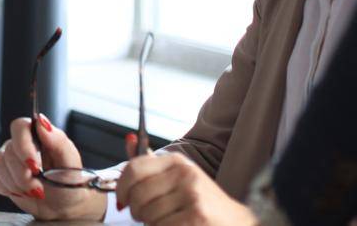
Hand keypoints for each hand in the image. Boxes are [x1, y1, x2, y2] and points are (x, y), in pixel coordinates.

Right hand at [0, 114, 107, 220]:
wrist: (64, 207)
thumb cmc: (70, 183)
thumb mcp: (71, 163)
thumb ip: (58, 140)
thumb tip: (42, 122)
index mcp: (38, 135)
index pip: (19, 127)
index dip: (23, 147)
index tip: (34, 167)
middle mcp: (20, 143)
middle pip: (8, 152)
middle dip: (23, 176)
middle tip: (39, 188)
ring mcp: (8, 157)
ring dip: (16, 184)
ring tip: (33, 191)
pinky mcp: (0, 172)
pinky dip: (5, 188)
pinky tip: (20, 192)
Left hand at [116, 148, 255, 225]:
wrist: (235, 221)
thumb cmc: (201, 201)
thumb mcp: (178, 177)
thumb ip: (152, 164)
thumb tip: (129, 140)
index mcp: (176, 161)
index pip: (134, 169)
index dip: (121, 188)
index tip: (121, 201)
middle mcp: (185, 174)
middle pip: (138, 194)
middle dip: (136, 211)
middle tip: (142, 216)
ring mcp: (192, 195)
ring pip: (148, 214)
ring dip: (150, 224)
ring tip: (164, 221)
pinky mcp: (197, 216)